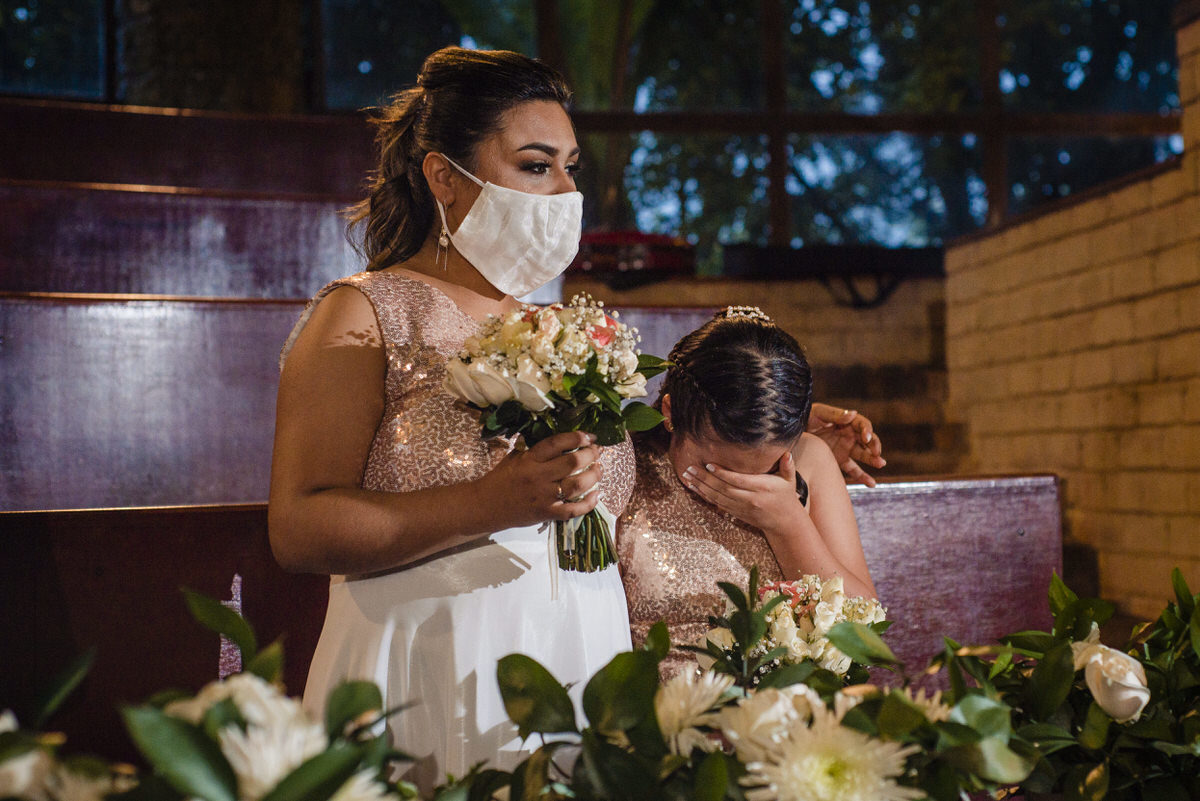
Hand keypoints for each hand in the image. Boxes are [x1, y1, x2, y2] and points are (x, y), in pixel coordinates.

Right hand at [479, 431, 602, 526]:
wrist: (485, 506)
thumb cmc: (500, 478)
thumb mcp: (514, 457)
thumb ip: (535, 448)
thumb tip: (561, 440)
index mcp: (529, 459)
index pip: (557, 443)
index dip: (577, 437)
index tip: (589, 436)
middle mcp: (538, 476)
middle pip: (572, 463)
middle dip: (590, 455)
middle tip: (597, 451)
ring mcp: (544, 496)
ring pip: (577, 485)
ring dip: (594, 476)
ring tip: (599, 470)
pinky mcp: (546, 514)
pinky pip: (573, 510)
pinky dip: (588, 503)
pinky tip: (597, 495)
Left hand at [680, 452, 806, 534]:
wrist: (784, 522)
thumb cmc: (786, 496)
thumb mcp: (789, 480)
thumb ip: (788, 466)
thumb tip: (787, 452)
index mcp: (761, 488)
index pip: (738, 480)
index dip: (722, 473)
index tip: (709, 465)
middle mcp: (749, 498)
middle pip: (723, 488)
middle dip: (704, 478)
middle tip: (690, 468)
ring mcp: (741, 508)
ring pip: (717, 497)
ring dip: (700, 487)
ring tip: (687, 477)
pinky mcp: (736, 513)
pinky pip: (717, 504)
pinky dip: (704, 496)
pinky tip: (694, 488)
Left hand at [806, 403, 884, 486]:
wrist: (789, 436)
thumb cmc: (803, 419)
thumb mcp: (816, 413)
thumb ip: (834, 415)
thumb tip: (853, 414)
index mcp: (845, 422)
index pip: (862, 425)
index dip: (867, 430)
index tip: (865, 438)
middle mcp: (848, 435)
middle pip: (867, 440)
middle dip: (874, 445)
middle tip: (876, 453)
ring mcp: (845, 449)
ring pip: (863, 455)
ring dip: (873, 459)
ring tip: (880, 464)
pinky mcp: (839, 461)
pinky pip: (854, 470)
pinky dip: (863, 477)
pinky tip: (872, 484)